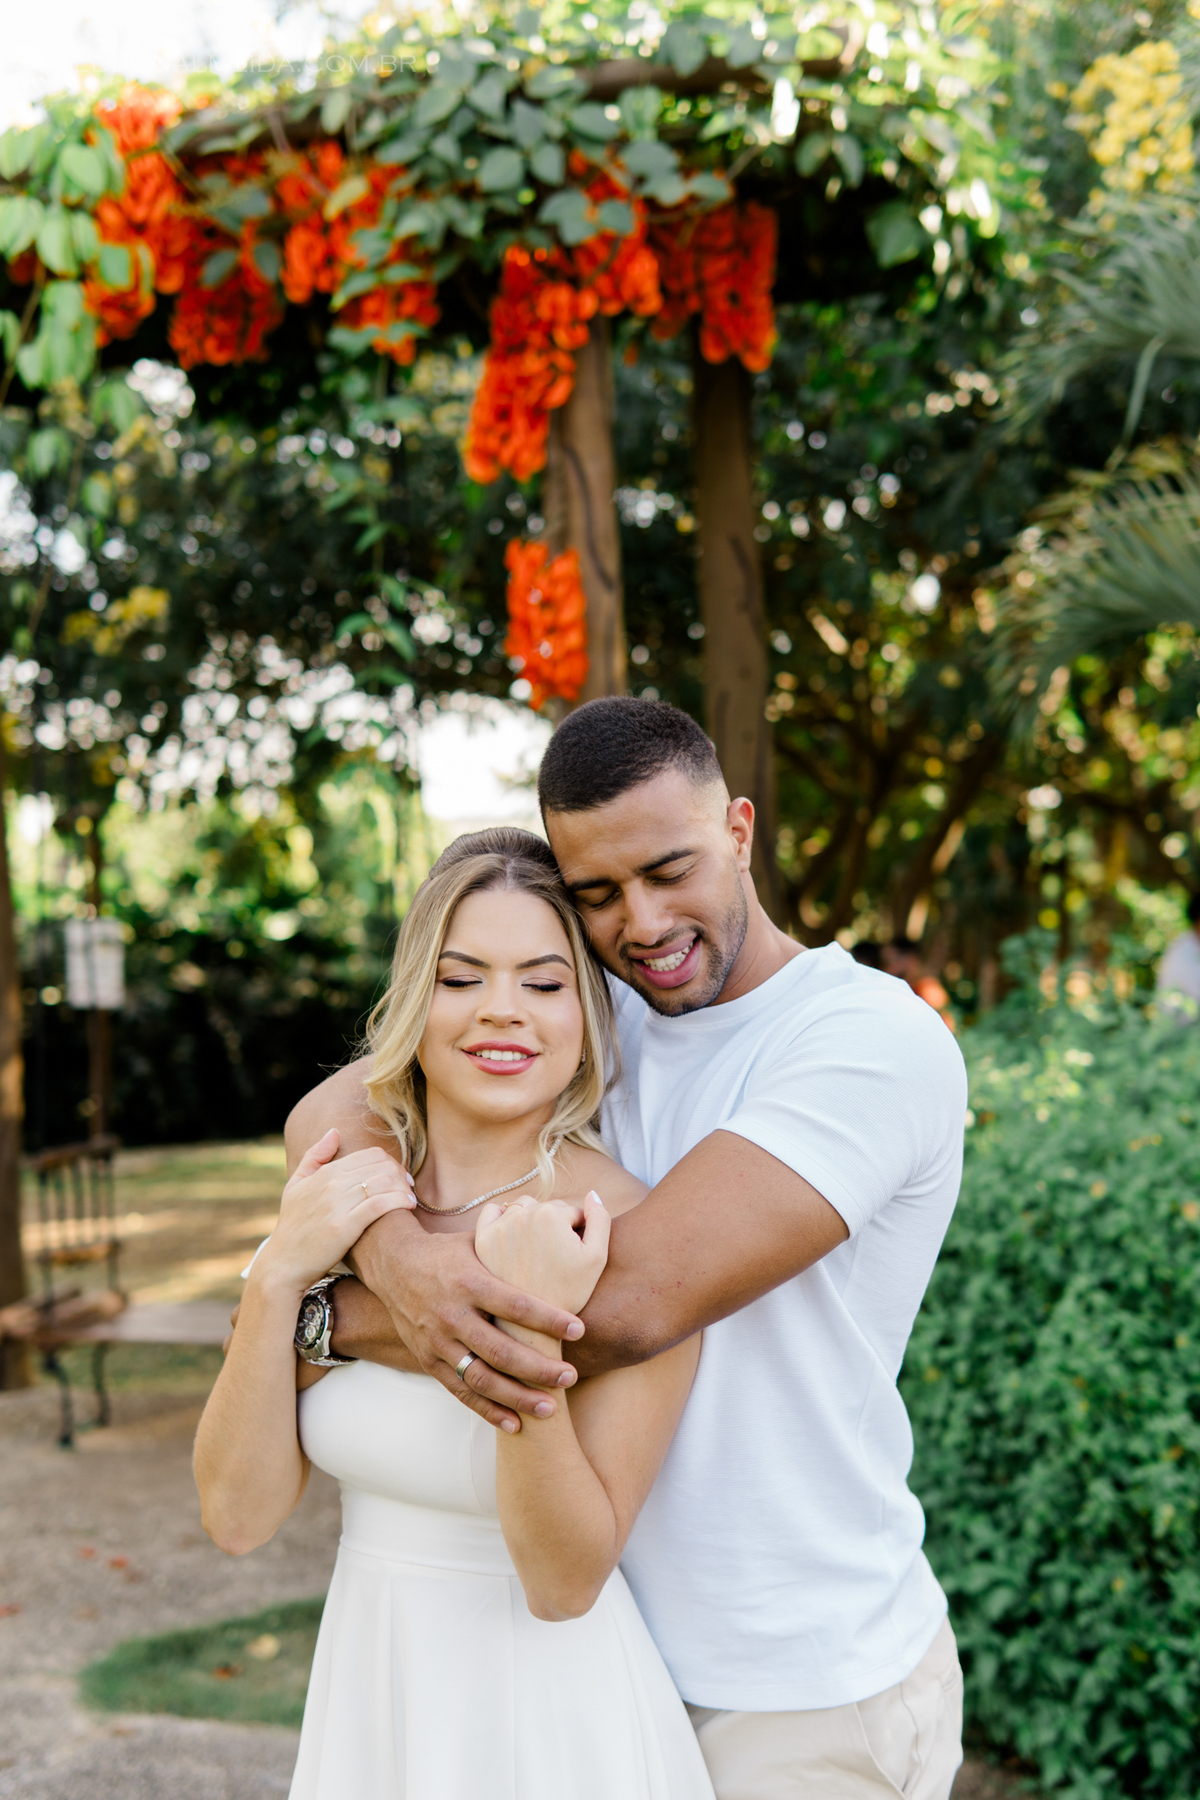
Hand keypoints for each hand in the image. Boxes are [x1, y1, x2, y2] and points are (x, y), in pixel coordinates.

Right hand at [251, 1129, 414, 1297]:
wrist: (284, 1264)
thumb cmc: (293, 1226)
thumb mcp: (295, 1185)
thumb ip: (314, 1156)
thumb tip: (334, 1131)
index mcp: (324, 1172)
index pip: (370, 1155)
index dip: (390, 1162)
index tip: (399, 1176)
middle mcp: (331, 1184)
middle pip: (381, 1166)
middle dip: (401, 1174)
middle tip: (408, 1186)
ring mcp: (337, 1204)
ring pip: (383, 1182)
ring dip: (403, 1187)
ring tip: (410, 1197)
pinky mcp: (344, 1226)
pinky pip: (379, 1204)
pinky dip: (398, 1201)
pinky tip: (408, 1205)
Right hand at [348, 1211, 588, 1431]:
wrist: (392, 1264)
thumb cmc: (448, 1252)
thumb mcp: (477, 1240)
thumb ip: (513, 1243)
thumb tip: (561, 1224)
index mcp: (469, 1281)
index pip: (514, 1304)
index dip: (548, 1319)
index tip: (579, 1329)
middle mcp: (451, 1314)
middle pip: (500, 1349)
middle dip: (538, 1367)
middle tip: (570, 1378)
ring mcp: (437, 1341)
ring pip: (480, 1378)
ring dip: (516, 1397)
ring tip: (550, 1409)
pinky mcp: (428, 1360)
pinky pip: (460, 1391)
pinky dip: (487, 1410)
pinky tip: (515, 1424)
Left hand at [475, 1192, 608, 1321]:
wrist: (530, 1325)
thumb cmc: (568, 1292)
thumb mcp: (597, 1258)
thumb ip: (600, 1219)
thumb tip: (592, 1194)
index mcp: (552, 1214)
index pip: (572, 1212)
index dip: (578, 1234)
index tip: (573, 1257)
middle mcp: (523, 1213)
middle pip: (547, 1208)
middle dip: (555, 1227)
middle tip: (554, 1257)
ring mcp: (500, 1225)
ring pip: (523, 1208)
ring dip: (531, 1220)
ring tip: (536, 1250)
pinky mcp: (482, 1237)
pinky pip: (493, 1212)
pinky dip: (502, 1217)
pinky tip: (512, 1237)